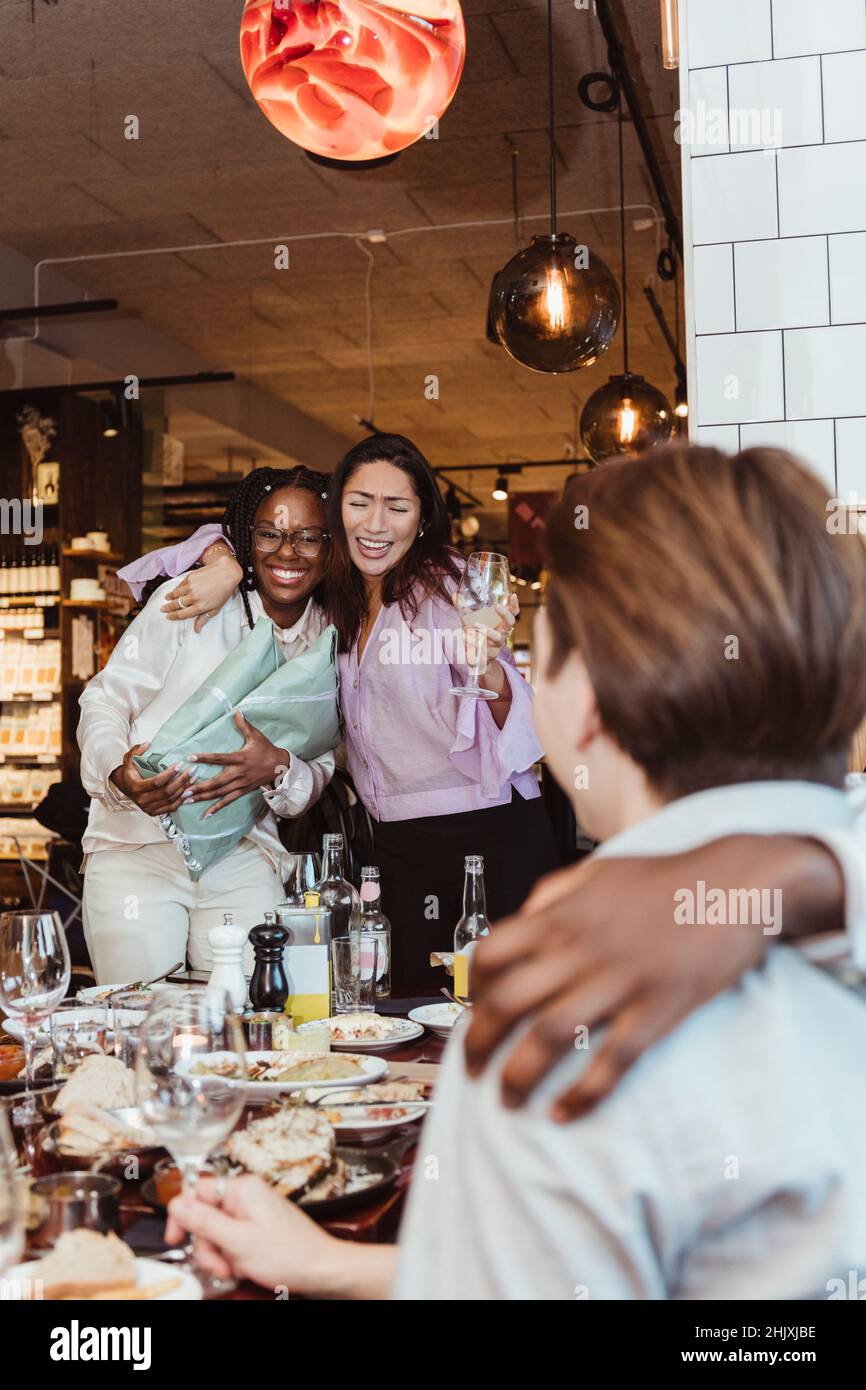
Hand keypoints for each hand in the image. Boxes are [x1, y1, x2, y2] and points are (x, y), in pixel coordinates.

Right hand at [109, 742, 190, 815]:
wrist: (124, 787)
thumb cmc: (129, 772)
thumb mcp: (128, 759)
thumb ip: (136, 750)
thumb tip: (148, 744)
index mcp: (136, 787)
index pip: (157, 782)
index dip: (169, 774)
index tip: (180, 764)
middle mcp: (142, 800)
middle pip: (167, 792)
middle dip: (182, 780)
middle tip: (192, 770)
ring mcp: (148, 808)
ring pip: (171, 800)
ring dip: (184, 789)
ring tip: (194, 778)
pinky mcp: (154, 812)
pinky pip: (171, 808)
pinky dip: (181, 800)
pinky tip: (189, 791)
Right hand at [162, 553, 242, 631]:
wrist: (226, 572)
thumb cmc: (223, 591)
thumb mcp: (216, 608)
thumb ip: (204, 619)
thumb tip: (196, 630)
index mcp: (200, 607)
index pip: (182, 614)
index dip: (173, 616)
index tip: (168, 617)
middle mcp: (194, 598)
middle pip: (176, 605)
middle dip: (168, 608)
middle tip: (163, 609)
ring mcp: (191, 587)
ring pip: (175, 595)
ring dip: (170, 598)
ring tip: (167, 599)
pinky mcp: (189, 578)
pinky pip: (179, 586)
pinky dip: (175, 589)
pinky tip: (174, 591)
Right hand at [166, 1175, 342, 1294]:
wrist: (322, 1269)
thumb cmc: (289, 1254)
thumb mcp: (237, 1241)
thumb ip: (204, 1221)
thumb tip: (176, 1204)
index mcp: (241, 1188)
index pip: (196, 1191)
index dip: (182, 1217)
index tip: (176, 1240)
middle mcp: (247, 1195)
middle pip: (205, 1216)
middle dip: (208, 1246)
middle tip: (218, 1265)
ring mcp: (253, 1212)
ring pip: (217, 1232)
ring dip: (220, 1256)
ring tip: (234, 1270)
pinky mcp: (258, 1228)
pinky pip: (232, 1240)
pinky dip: (233, 1257)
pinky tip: (243, 1268)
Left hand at [187, 711, 288, 815]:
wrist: (280, 767)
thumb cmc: (266, 750)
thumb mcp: (256, 736)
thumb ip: (245, 725)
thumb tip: (237, 712)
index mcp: (239, 758)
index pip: (219, 758)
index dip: (205, 758)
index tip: (190, 757)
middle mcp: (238, 773)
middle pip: (216, 782)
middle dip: (199, 787)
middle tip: (183, 790)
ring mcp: (240, 784)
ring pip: (219, 793)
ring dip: (202, 797)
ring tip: (186, 800)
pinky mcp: (242, 791)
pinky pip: (227, 801)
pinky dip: (216, 808)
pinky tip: (205, 814)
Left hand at [453, 592, 517, 669]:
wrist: (476, 661)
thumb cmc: (475, 637)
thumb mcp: (469, 622)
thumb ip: (463, 608)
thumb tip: (455, 594)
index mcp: (500, 625)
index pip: (512, 614)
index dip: (515, 605)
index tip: (513, 595)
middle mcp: (502, 634)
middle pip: (510, 623)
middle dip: (505, 614)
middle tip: (496, 606)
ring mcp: (497, 646)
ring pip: (497, 637)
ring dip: (486, 630)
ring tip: (473, 625)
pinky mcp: (489, 656)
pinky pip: (484, 649)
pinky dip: (472, 643)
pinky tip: (463, 637)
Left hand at [463, 846, 769, 1121]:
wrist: (734, 884)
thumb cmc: (665, 879)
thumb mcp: (597, 870)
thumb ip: (554, 892)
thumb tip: (520, 918)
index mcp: (561, 917)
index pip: (490, 954)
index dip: (472, 989)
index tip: (471, 1012)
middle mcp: (579, 949)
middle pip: (506, 1002)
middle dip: (477, 1044)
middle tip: (471, 1071)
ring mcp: (618, 981)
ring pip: (547, 1036)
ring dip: (518, 1075)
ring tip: (508, 1100)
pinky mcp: (657, 1009)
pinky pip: (611, 1061)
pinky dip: (583, 1094)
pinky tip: (564, 1113)